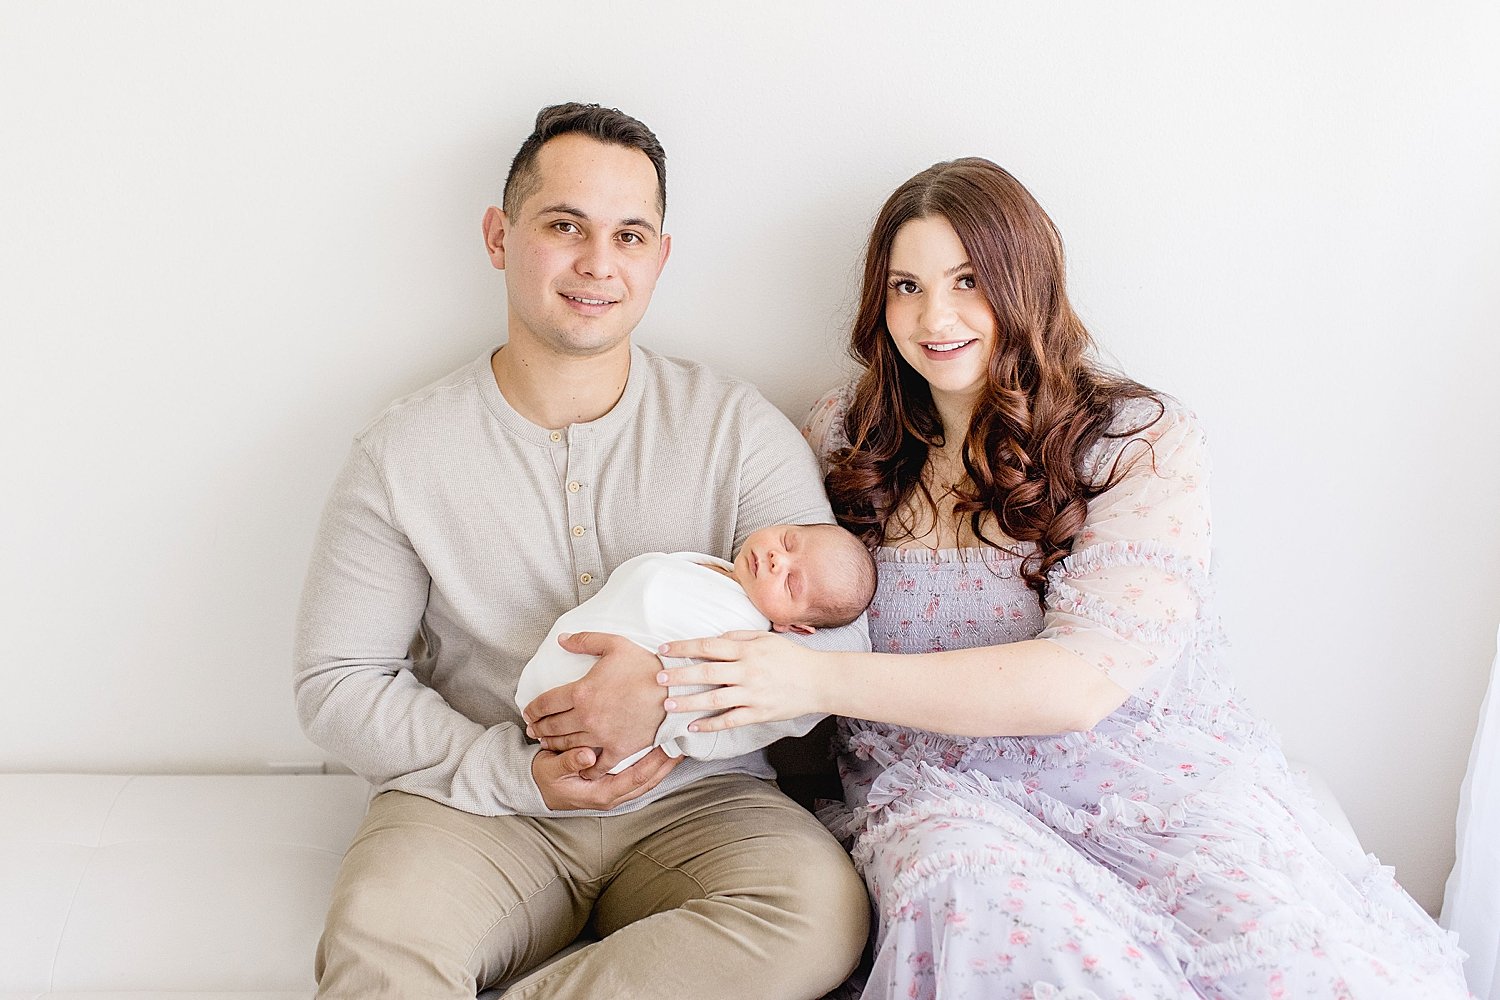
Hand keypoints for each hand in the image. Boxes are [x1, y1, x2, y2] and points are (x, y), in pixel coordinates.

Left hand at [522, 632, 666, 778]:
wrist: (676, 690)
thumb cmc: (647, 666)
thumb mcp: (615, 645)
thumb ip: (585, 641)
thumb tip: (562, 639)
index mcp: (581, 692)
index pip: (545, 703)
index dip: (532, 709)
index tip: (529, 712)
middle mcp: (586, 717)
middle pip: (552, 727)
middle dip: (539, 729)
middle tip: (533, 730)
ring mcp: (602, 736)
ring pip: (569, 745)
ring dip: (555, 746)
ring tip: (549, 744)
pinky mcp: (619, 749)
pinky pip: (597, 764)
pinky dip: (586, 766)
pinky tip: (581, 763)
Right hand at [531, 746, 680, 810]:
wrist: (536, 789)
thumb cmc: (546, 778)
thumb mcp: (551, 770)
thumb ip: (569, 763)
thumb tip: (588, 756)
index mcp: (601, 794)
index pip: (636, 778)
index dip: (655, 762)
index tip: (668, 745)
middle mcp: (612, 796)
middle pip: (650, 780)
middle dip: (667, 763)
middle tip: (683, 741)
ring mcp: (615, 791)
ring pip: (648, 780)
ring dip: (664, 764)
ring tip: (679, 744)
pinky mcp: (615, 783)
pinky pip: (640, 776)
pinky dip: (654, 764)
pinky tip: (662, 750)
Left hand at [655, 630, 828, 731]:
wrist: (819, 680)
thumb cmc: (790, 656)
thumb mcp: (765, 638)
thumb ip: (738, 636)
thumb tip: (713, 637)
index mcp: (747, 650)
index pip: (708, 646)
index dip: (683, 647)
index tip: (662, 649)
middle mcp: (747, 671)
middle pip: (707, 672)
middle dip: (680, 675)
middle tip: (658, 678)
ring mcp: (753, 694)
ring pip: (715, 699)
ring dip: (689, 702)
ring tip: (668, 705)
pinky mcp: (759, 713)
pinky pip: (730, 720)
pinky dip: (710, 725)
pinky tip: (693, 726)